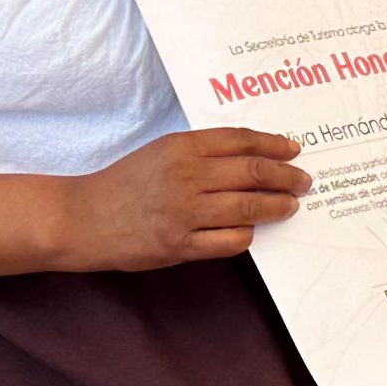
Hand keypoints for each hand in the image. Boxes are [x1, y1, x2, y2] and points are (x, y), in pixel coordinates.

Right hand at [59, 127, 310, 269]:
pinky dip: (247, 234)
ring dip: (277, 206)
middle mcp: (185, 176)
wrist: (82, 218)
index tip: (294, 150)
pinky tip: (252, 230)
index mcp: (181, 147)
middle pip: (253, 172)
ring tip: (289, 205)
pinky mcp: (178, 245)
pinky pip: (229, 240)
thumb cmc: (127, 182)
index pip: (242, 140)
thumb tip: (257, 156)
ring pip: (248, 207)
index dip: (274, 145)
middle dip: (287, 177)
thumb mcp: (162, 151)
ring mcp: (182, 212)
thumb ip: (204, 151)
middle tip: (304, 181)